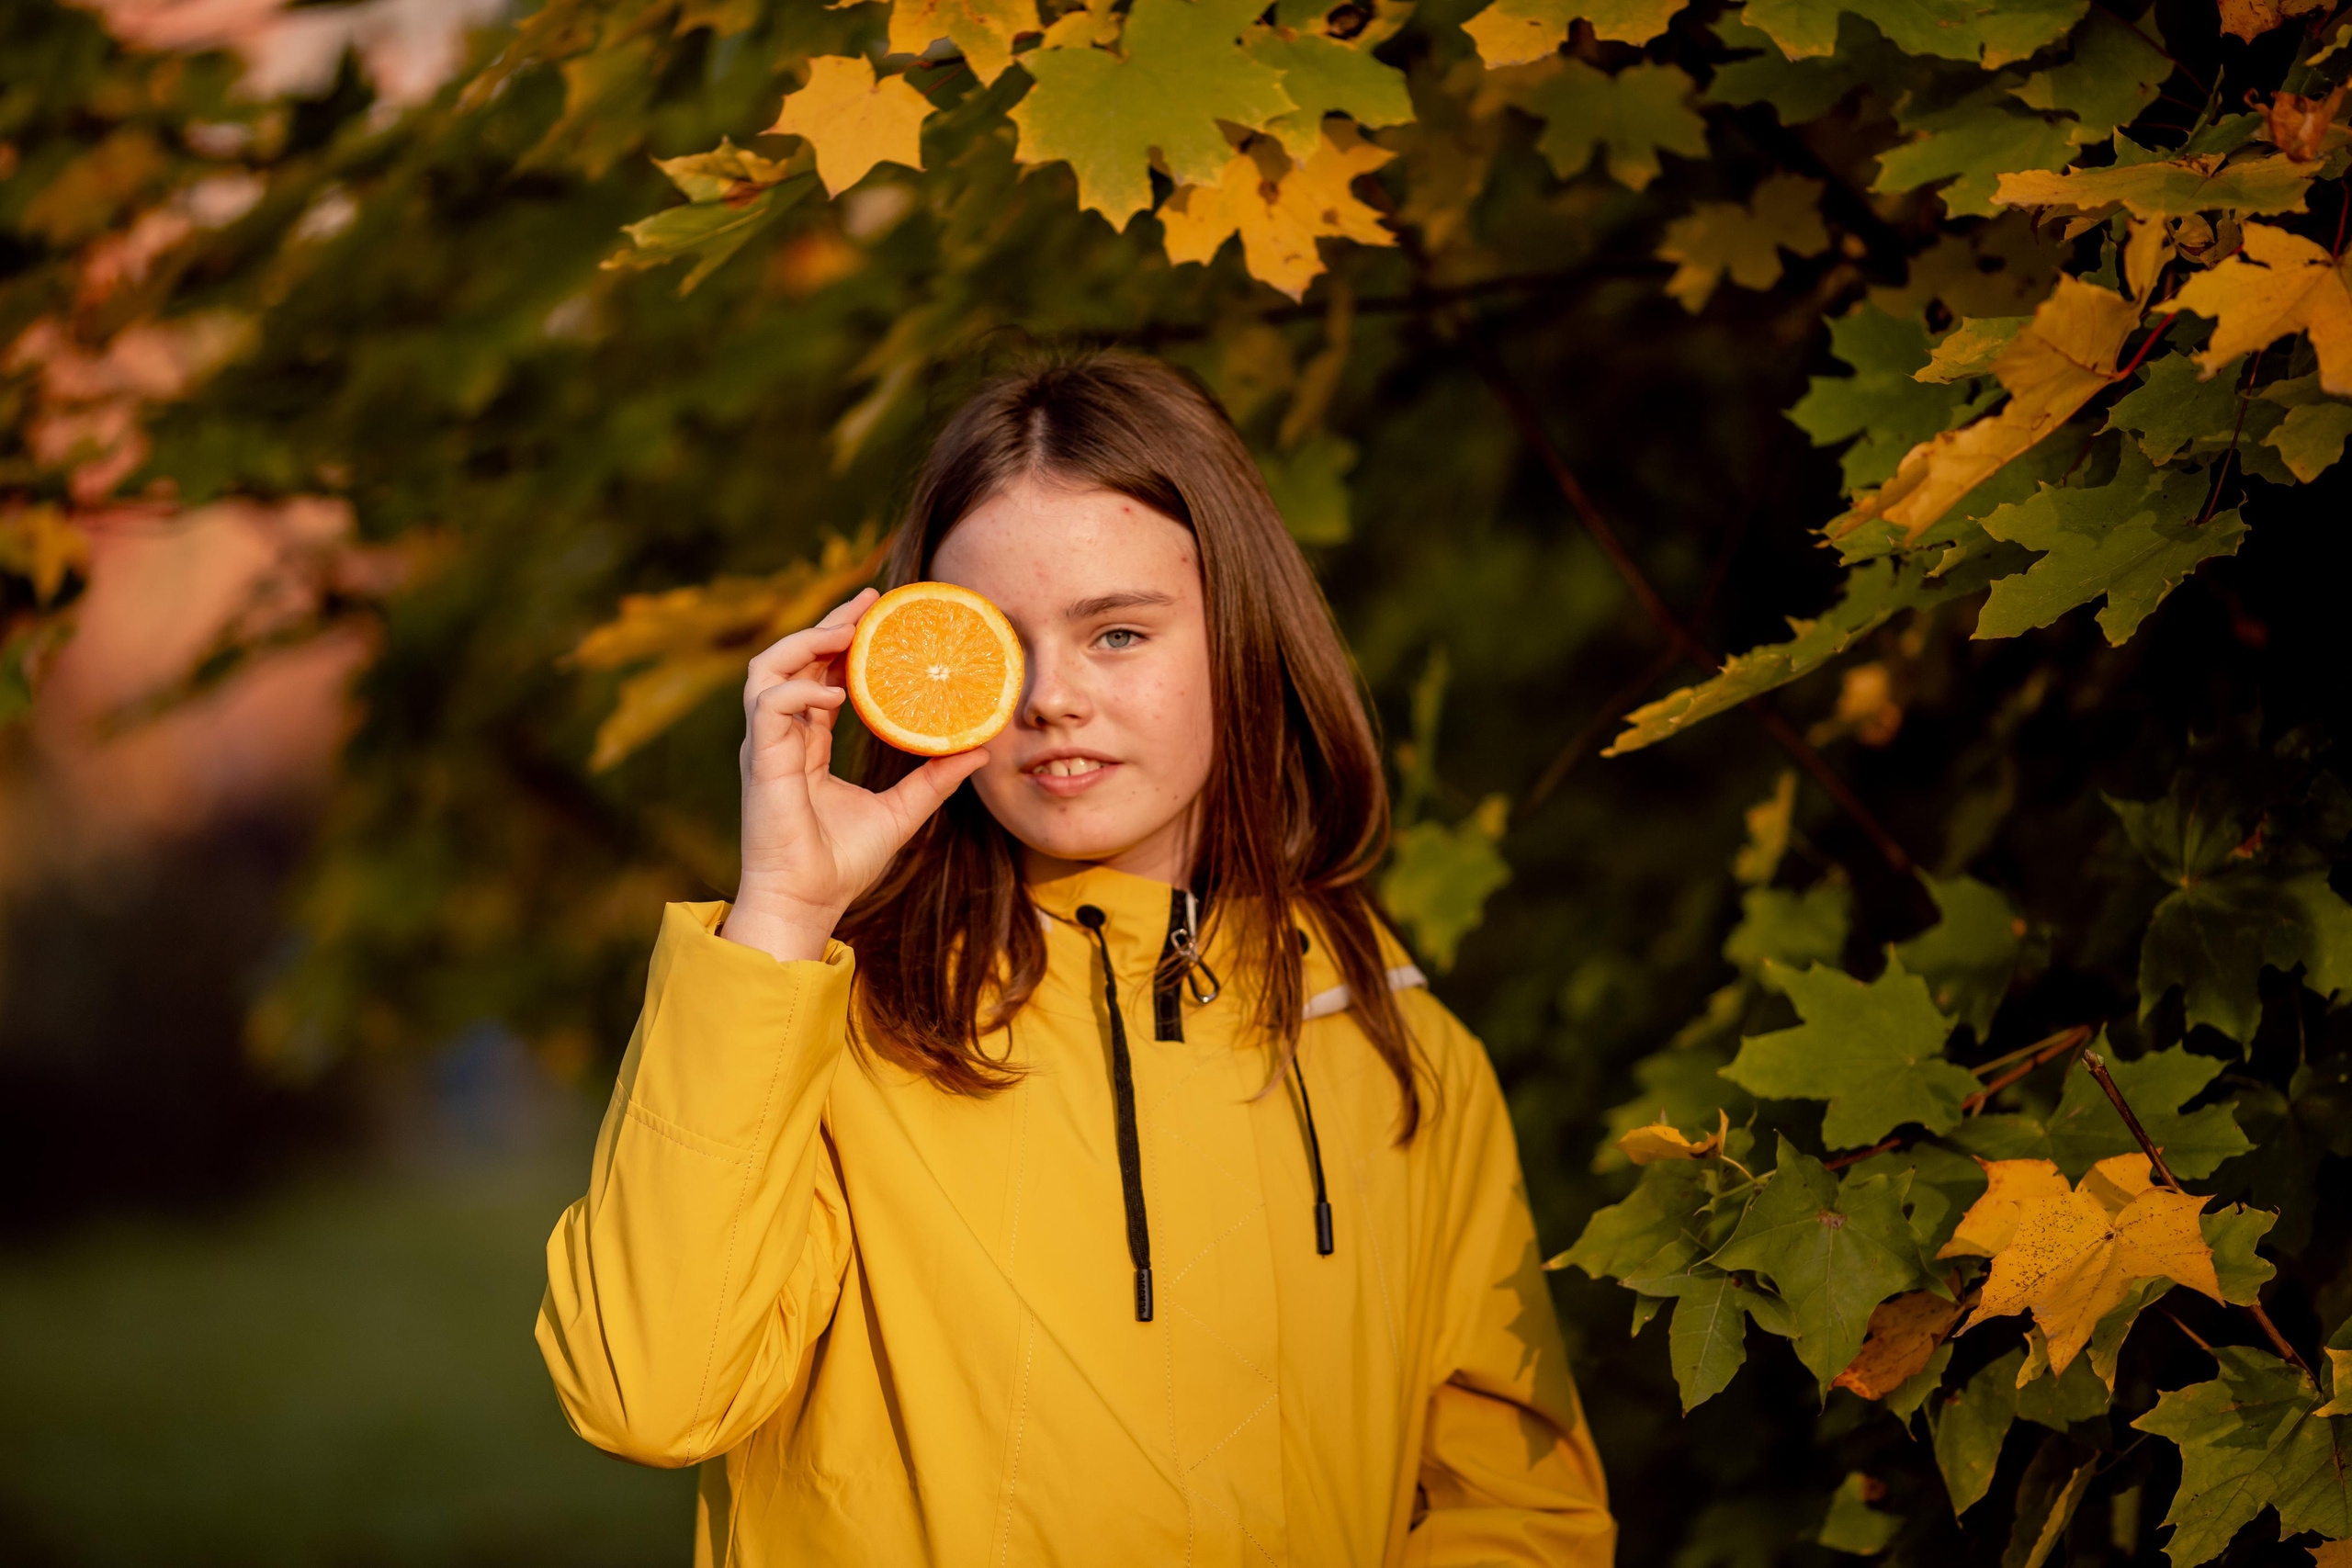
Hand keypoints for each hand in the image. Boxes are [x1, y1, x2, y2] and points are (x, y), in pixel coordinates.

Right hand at [718, 587, 990, 961]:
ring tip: (848, 632)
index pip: (817, 675)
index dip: (840, 639)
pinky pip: (770, 705)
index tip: (876, 612)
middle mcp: (779, 738)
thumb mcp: (901, 811)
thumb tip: (978, 750)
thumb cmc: (841, 864)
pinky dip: (800, 691)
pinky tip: (834, 695)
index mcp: (803, 743)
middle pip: (791, 659)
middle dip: (827, 624)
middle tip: (869, 602)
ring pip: (767, 669)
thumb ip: (934, 779)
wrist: (807, 904)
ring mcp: (764, 747)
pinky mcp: (759, 762)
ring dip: (806, 643)